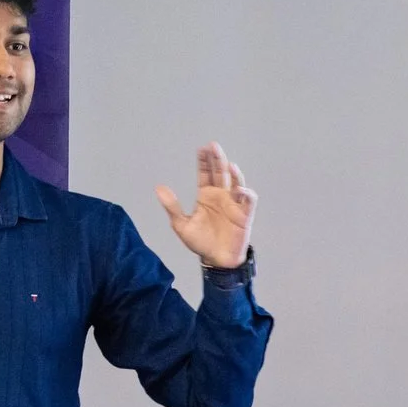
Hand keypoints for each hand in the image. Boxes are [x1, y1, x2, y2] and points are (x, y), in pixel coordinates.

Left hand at [156, 143, 255, 268]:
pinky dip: (246, 193)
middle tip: (214, 146)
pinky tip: (239, 189)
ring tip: (228, 164)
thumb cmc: (200, 242)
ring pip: (235, 182)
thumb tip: (159, 188)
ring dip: (233, 172)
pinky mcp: (244, 214)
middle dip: (217, 159)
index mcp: (206, 196)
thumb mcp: (181, 225)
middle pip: (220, 173)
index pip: (205, 174)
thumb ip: (172, 206)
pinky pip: (248, 200)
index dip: (204, 161)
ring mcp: (233, 203)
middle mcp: (220, 196)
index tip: (201, 149)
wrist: (217, 260)